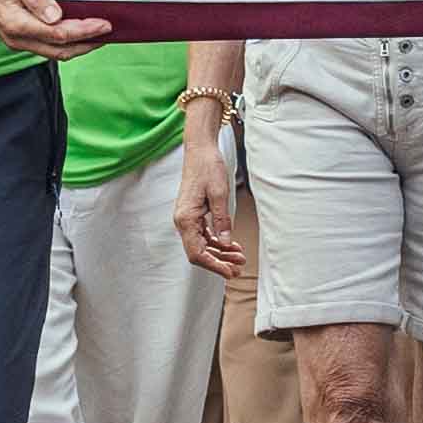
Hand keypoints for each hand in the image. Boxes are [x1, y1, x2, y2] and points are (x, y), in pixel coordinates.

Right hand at [0, 0, 107, 60]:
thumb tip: (57, 16)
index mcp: (18, 24)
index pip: (60, 34)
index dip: (86, 31)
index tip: (106, 24)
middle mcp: (18, 39)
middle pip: (61, 51)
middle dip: (88, 44)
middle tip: (110, 33)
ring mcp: (17, 41)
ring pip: (55, 52)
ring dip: (79, 45)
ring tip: (99, 34)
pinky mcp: (18, 38)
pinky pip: (47, 46)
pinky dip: (66, 42)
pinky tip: (78, 32)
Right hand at [173, 125, 250, 280]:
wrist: (200, 150)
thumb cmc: (207, 167)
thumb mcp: (219, 193)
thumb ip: (222, 219)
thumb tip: (226, 242)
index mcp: (186, 218)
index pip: (196, 253)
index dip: (213, 266)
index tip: (229, 272)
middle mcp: (183, 221)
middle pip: (199, 252)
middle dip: (219, 262)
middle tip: (238, 268)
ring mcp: (187, 219)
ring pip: (202, 245)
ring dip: (220, 253)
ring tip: (239, 257)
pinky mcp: (193, 215)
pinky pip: (204, 235)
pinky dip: (218, 242)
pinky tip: (232, 245)